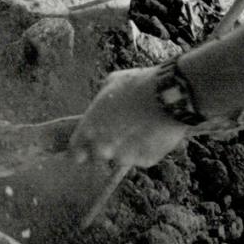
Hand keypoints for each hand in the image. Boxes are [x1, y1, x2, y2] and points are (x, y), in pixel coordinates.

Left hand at [69, 66, 190, 169]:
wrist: (167, 95)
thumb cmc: (137, 85)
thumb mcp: (112, 82)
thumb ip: (101, 99)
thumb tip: (103, 101)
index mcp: (89, 129)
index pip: (75, 153)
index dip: (82, 150)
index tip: (89, 146)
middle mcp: (103, 148)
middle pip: (98, 158)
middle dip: (106, 148)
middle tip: (120, 133)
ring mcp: (124, 157)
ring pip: (122, 159)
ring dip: (128, 149)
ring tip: (141, 129)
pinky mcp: (145, 161)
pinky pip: (143, 158)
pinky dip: (146, 149)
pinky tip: (154, 132)